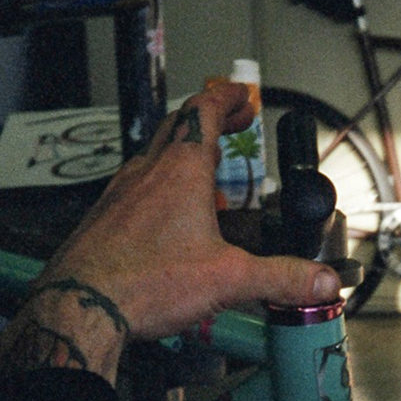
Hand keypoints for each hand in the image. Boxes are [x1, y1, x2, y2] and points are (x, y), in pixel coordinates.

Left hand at [0, 83, 340, 382]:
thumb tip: (319, 280)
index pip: (204, 110)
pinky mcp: (105, 219)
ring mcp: (121, 194)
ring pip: (155, 157)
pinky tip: (171, 221)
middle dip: (209, 119)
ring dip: (183, 154)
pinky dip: (160, 188)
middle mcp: (147, 174)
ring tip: (207, 174)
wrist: (80, 305)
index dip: (227, 97)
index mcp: (180, 171)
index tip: (241, 95)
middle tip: (230, 123)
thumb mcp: (230, 279)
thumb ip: (282, 277)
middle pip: (177, 125)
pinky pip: (137, 189)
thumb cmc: (140, 281)